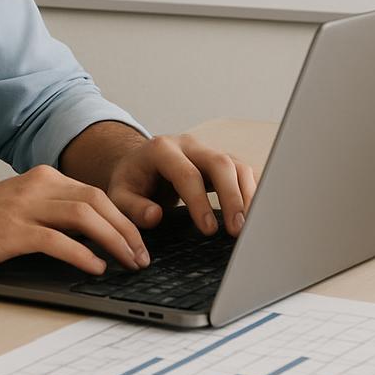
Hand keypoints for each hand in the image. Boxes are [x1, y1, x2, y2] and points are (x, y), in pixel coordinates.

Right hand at [0, 165, 149, 274]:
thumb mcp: (19, 206)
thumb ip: (50, 211)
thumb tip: (90, 234)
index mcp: (43, 178)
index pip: (95, 193)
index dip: (122, 216)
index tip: (138, 240)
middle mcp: (37, 186)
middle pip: (97, 201)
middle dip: (126, 229)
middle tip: (142, 255)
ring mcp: (24, 206)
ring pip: (84, 216)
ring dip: (114, 240)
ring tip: (129, 262)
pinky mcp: (12, 230)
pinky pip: (56, 240)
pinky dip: (82, 254)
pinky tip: (96, 267)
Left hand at [105, 133, 256, 237]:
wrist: (139, 164)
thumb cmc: (131, 182)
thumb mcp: (119, 195)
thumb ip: (132, 207)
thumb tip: (155, 216)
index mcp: (161, 149)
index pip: (187, 173)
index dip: (199, 201)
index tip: (209, 229)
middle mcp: (188, 145)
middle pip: (219, 163)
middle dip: (232, 197)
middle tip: (237, 229)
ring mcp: (207, 151)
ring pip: (236, 165)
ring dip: (247, 196)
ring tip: (251, 227)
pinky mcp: (220, 162)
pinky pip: (243, 172)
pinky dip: (252, 192)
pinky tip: (256, 216)